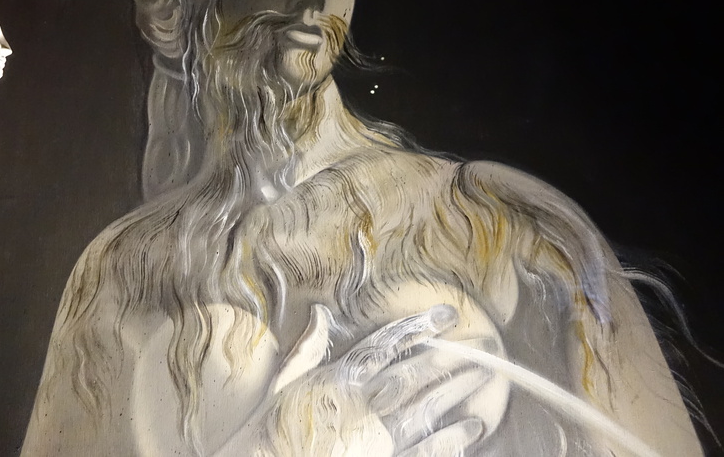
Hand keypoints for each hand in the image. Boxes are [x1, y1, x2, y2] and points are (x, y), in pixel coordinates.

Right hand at [259, 303, 508, 455]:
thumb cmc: (271, 433)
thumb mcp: (283, 386)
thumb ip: (307, 351)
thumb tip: (321, 314)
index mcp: (339, 379)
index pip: (387, 344)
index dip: (420, 327)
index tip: (447, 315)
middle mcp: (362, 404)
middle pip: (416, 373)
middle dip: (452, 357)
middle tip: (484, 344)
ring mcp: (376, 437)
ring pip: (427, 407)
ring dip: (459, 391)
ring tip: (486, 378)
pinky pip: (427, 449)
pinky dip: (453, 438)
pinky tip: (474, 426)